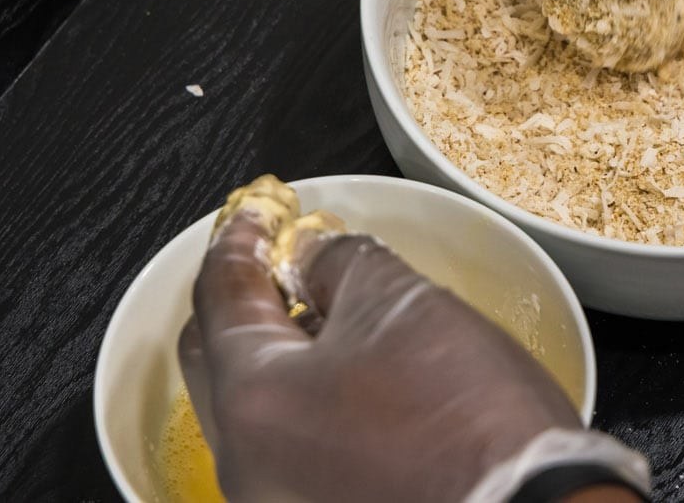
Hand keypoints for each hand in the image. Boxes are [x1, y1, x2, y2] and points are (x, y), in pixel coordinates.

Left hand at [179, 214, 582, 501]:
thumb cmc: (465, 417)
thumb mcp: (400, 300)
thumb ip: (339, 261)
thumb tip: (314, 257)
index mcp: (251, 400)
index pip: (220, 295)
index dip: (241, 237)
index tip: (259, 210)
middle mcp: (247, 464)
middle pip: (219, 356)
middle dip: (251, 297)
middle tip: (288, 258)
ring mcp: (280, 500)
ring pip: (258, 405)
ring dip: (284, 348)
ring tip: (333, 310)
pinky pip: (292, 442)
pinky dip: (308, 395)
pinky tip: (354, 371)